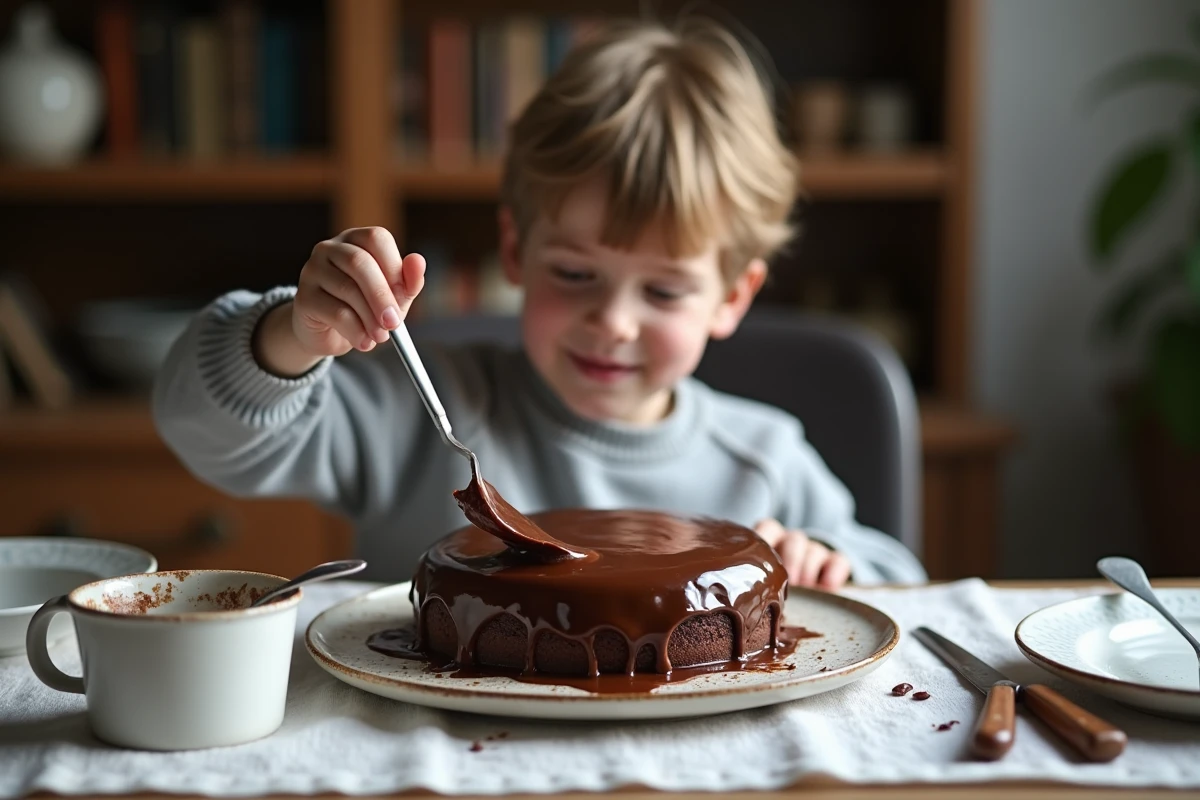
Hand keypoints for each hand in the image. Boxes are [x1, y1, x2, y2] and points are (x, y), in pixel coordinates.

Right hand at [293, 227, 424, 355]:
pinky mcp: (304, 297)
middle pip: (359, 262)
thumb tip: (418, 261)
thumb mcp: (393, 296)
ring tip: (381, 336)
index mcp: (356, 240)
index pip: (376, 238)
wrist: (329, 334)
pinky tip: (364, 342)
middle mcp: (330, 248)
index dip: (393, 265)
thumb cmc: (365, 307)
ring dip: (370, 318)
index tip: (404, 294)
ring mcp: (312, 270)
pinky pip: (334, 312)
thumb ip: (408, 281)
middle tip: (394, 323)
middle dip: (382, 296)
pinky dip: (355, 330)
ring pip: (347, 289)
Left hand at [754, 519, 851, 589]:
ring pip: (814, 550)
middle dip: (791, 559)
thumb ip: (751, 575)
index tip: (758, 558)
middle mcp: (793, 543)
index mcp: (771, 541)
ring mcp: (814, 551)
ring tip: (803, 586)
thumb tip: (734, 586)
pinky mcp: (835, 562)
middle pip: (793, 540)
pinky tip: (826, 587)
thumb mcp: (760, 578)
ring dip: (808, 569)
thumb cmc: (773, 584)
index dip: (764, 536)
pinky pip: (839, 561)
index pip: (768, 528)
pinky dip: (833, 573)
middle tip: (787, 579)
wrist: (805, 593)